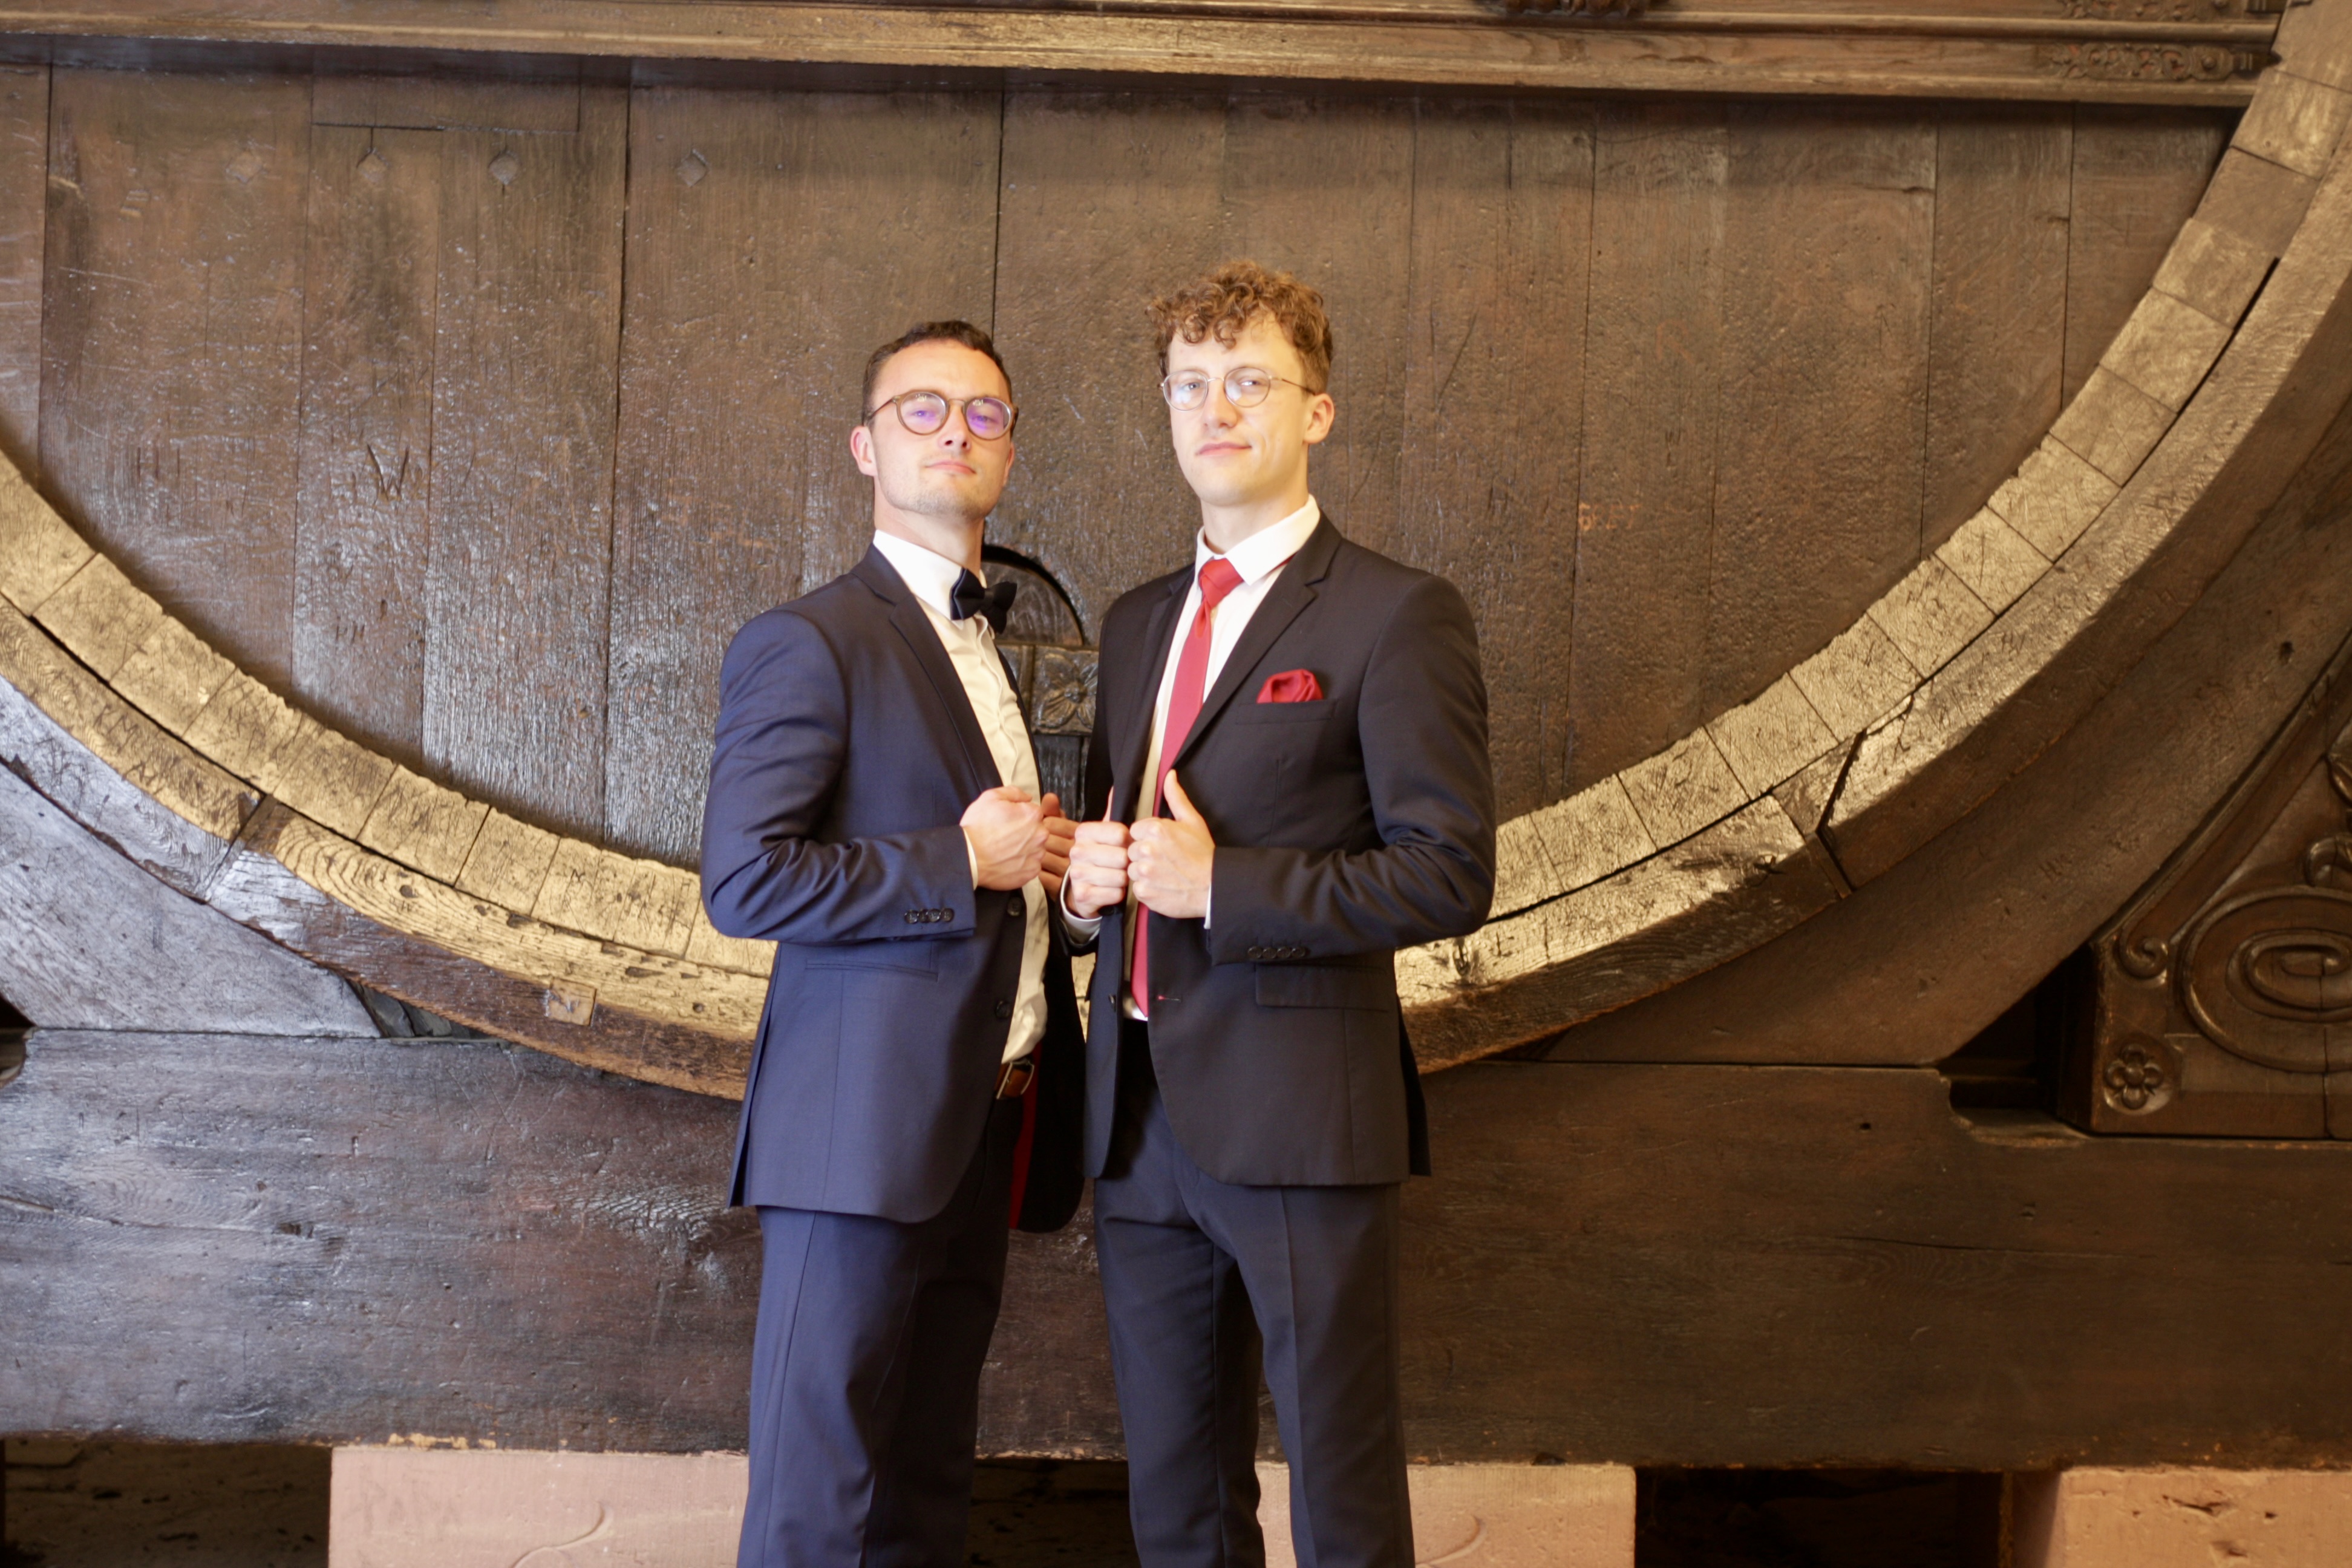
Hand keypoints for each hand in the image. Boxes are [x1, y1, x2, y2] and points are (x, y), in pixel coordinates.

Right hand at [962, 786, 1045, 890]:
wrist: (969, 857)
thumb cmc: (977, 827)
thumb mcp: (990, 797)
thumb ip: (1013, 793)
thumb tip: (1027, 797)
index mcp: (1033, 814)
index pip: (1033, 812)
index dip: (1019, 815)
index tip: (1008, 821)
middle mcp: (1040, 835)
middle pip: (1037, 830)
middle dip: (1025, 832)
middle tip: (1005, 836)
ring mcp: (1037, 855)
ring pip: (1035, 848)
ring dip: (1025, 848)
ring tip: (1005, 850)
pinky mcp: (1032, 872)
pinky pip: (1031, 865)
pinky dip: (1022, 864)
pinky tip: (1008, 861)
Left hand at [1039, 793, 1073, 898]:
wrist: (1083, 885)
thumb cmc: (1069, 851)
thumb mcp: (1066, 829)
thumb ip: (1056, 812)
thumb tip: (1049, 797)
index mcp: (1080, 834)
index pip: (1053, 822)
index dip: (1043, 824)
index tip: (1043, 827)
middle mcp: (1077, 851)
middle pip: (1045, 839)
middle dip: (1037, 839)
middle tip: (1034, 841)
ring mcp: (1070, 870)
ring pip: (1042, 857)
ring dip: (1035, 855)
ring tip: (1034, 854)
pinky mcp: (1062, 887)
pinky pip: (1041, 875)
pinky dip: (1036, 870)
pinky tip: (1036, 867)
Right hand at [1065, 817, 1130, 919]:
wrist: (1081, 886)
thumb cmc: (1100, 857)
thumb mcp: (1105, 837)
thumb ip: (1118, 825)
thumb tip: (1127, 811)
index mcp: (1084, 832)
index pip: (1120, 834)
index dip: (1129, 842)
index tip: (1124, 846)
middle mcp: (1078, 851)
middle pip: (1122, 857)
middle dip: (1127, 863)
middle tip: (1121, 865)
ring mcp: (1078, 873)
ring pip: (1121, 877)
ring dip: (1123, 879)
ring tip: (1116, 877)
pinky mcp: (1082, 894)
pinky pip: (1116, 894)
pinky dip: (1118, 893)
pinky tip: (1110, 889)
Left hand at [1130, 772, 1213, 919]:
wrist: (1213, 886)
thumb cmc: (1203, 854)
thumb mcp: (1192, 821)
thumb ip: (1176, 797)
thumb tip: (1169, 776)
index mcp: (1155, 829)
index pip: (1135, 831)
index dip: (1147, 839)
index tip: (1162, 846)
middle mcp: (1146, 849)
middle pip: (1132, 850)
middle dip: (1144, 855)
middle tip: (1165, 861)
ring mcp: (1144, 872)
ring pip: (1132, 870)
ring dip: (1144, 873)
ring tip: (1164, 874)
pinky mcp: (1144, 892)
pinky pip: (1136, 888)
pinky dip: (1147, 889)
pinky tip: (1163, 885)